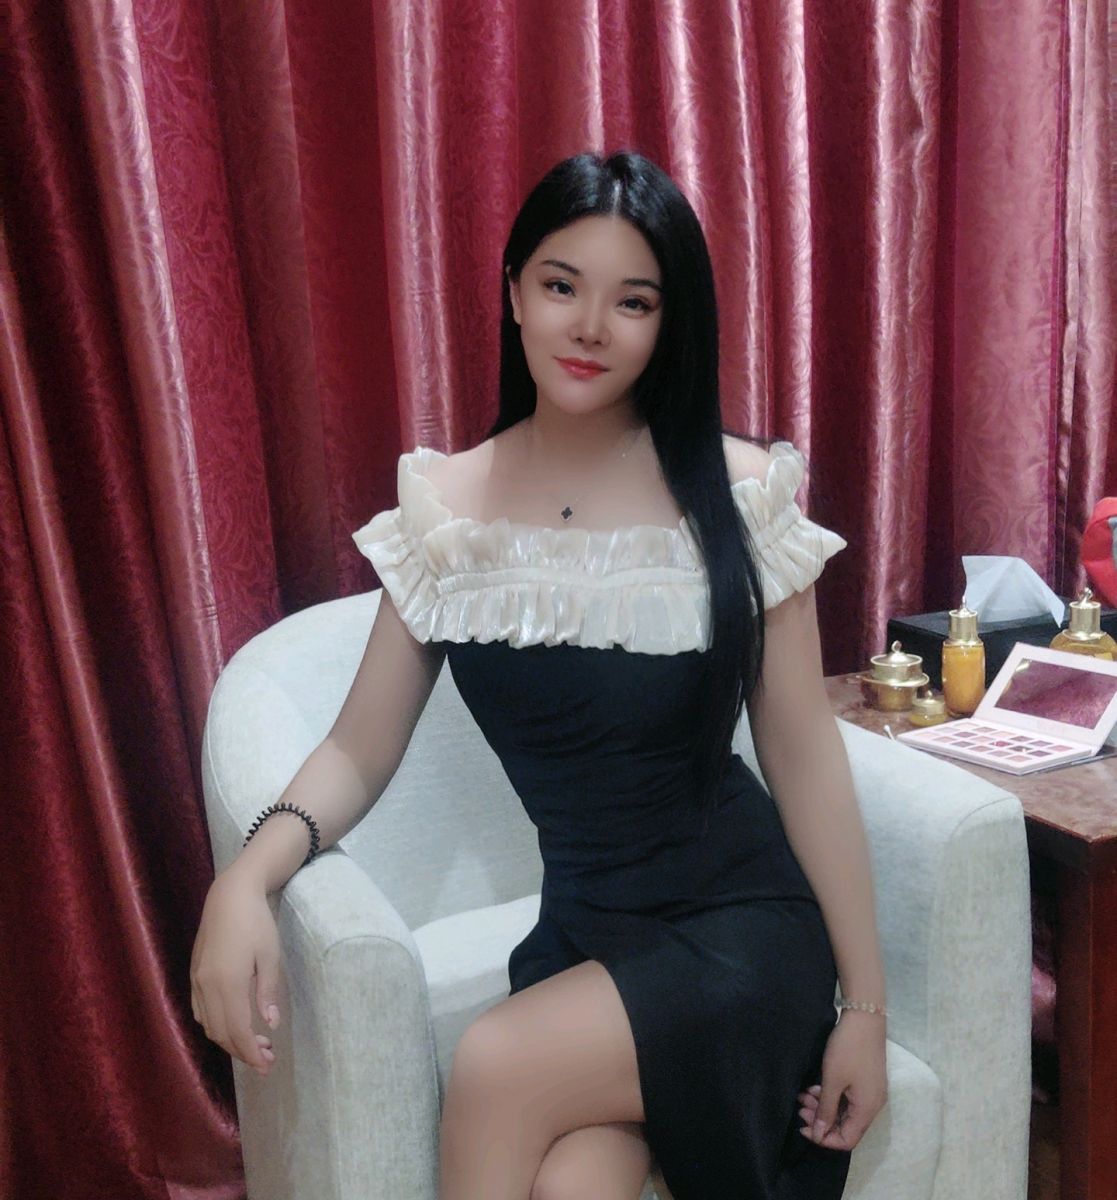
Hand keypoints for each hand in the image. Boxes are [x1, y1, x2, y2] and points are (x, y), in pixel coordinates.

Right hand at [189, 870, 282, 1075]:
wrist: (230, 895)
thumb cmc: (256, 922)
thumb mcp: (270, 955)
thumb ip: (268, 991)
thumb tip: (271, 1024)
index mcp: (228, 984)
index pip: (237, 1031)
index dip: (251, 1054)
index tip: (267, 1066)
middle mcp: (207, 987)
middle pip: (221, 1033)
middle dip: (243, 1051)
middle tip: (266, 1058)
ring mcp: (197, 981)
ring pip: (208, 1024)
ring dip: (229, 1039)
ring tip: (255, 1042)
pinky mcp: (194, 974)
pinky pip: (200, 1010)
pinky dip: (215, 1024)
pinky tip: (233, 1022)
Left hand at [796, 1011, 887, 1151]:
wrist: (865, 1017)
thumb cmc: (847, 1050)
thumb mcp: (832, 1080)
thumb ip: (826, 1110)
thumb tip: (819, 1134)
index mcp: (867, 1110)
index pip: (847, 1140)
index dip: (824, 1139)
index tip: (803, 1127)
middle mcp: (872, 1105)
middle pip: (845, 1126)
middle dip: (820, 1120)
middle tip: (800, 1108)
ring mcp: (870, 1092)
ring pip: (844, 1111)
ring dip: (823, 1106)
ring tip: (802, 1095)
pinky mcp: (865, 1080)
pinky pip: (847, 1098)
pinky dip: (830, 1096)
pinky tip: (814, 1087)